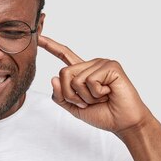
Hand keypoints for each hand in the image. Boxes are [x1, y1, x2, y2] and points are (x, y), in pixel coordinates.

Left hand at [38, 35, 152, 134]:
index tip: (38, 37)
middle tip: (88, 103)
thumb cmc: (102, 115)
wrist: (123, 123)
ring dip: (86, 97)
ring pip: (75, 79)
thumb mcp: (74, 108)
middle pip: (63, 74)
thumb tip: (53, 77)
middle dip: (72, 95)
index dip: (50, 46)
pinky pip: (90, 80)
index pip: (64, 55)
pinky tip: (108, 94)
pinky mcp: (111, 66)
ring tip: (101, 98)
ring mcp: (102, 64)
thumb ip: (60, 96)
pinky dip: (96, 94)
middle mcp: (91, 64)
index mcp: (83, 72)